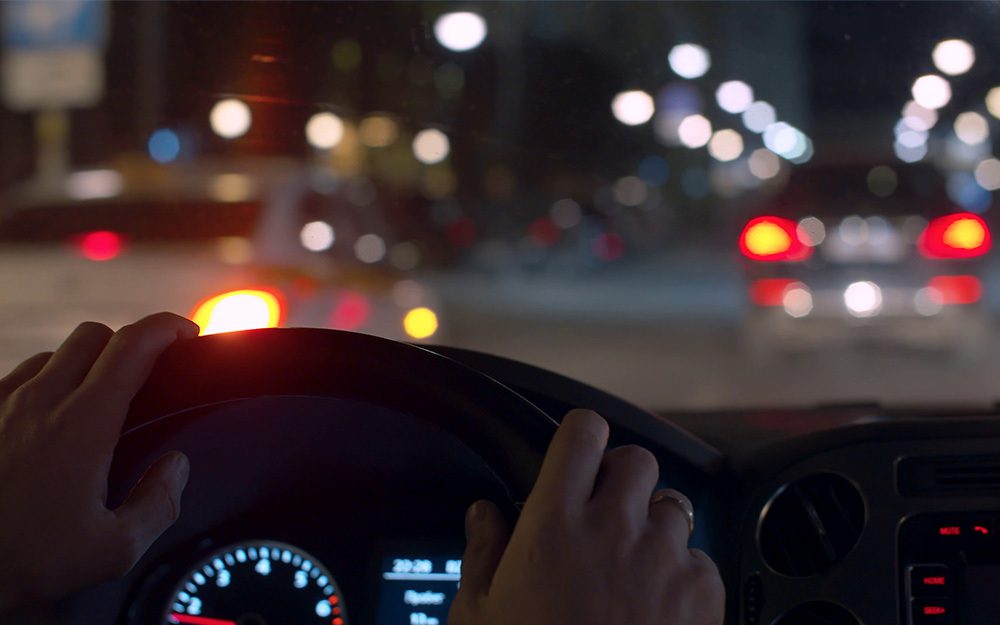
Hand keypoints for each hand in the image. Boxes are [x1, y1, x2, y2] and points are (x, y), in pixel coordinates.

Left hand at [0, 313, 198, 611]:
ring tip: (97, 400)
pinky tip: (47, 420)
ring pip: (53, 355)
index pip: (133, 345)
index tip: (187, 334)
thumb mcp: (114, 550)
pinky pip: (15, 378)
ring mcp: (0, 405)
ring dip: (84, 364)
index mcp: (83, 424)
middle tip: (149, 371)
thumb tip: (176, 467)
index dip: (167, 328)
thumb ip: (159, 503)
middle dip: (130, 343)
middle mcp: (40, 401)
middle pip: (95, 336)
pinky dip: (43, 384)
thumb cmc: (25, 562)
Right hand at [450, 409, 723, 624]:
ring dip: (654, 528)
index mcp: (553, 525)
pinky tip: (659, 609)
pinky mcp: (703, 597)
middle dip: (622, 480)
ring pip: (673, 508)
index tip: (577, 456)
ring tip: (633, 571)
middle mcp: (613, 531)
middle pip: (636, 460)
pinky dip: (685, 576)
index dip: (581, 438)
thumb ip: (483, 553)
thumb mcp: (479, 616)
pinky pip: (702, 560)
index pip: (582, 433)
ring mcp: (663, 562)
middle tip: (605, 516)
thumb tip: (484, 514)